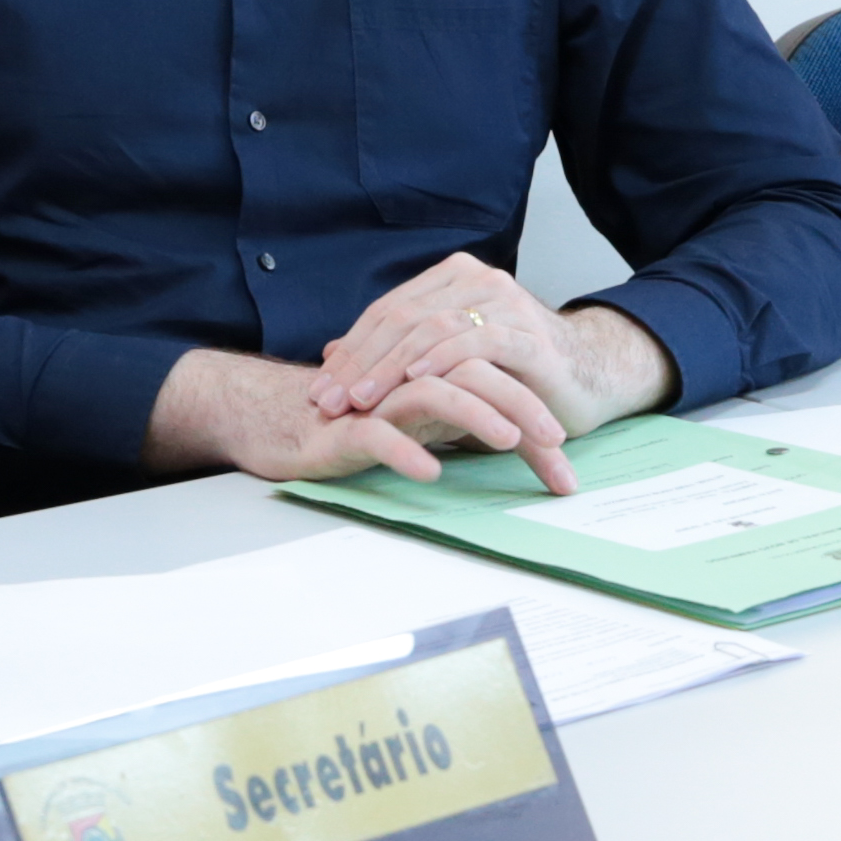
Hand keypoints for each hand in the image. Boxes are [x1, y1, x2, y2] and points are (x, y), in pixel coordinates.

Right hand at [148, 344, 583, 491]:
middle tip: (555, 439)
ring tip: (508, 442)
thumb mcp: (425, 425)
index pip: (493, 370)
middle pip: (475, 371)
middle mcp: (407, 376)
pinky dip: (406, 450)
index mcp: (430, 369)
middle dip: (521, 405)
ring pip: (435, 394)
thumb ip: (470, 427)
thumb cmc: (356, 423)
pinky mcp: (344, 426)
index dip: (533, 401)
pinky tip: (431, 470)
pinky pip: (378, 435)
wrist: (275, 419)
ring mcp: (377, 399)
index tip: (565, 441)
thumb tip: (532, 447)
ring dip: (477, 415)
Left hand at [312, 253, 675, 442]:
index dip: (351, 349)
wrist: (587, 378)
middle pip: (403, 318)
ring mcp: (504, 303)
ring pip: (432, 328)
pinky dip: (441, 360)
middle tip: (330, 400)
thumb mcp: (445, 362)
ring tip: (361, 399)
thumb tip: (332, 354)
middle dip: (360, 363)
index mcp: (453, 277)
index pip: (387, 309)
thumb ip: (396, 352)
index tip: (320, 388)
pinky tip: (416, 381)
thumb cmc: (512, 372)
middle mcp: (477, 280)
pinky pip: (475, 342)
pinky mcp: (527, 334)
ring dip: (390, 367)